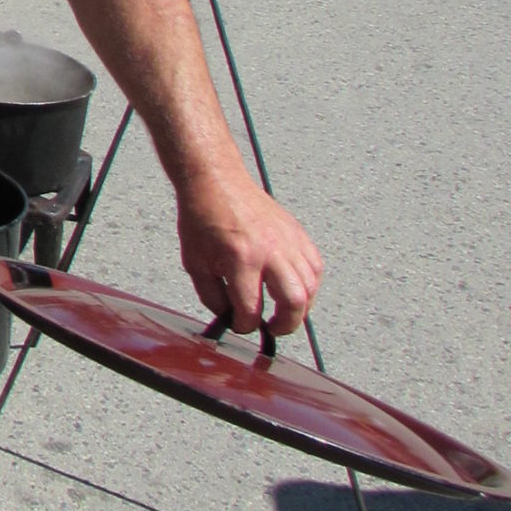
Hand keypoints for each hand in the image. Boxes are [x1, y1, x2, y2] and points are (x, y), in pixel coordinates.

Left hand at [174, 165, 322, 335]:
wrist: (216, 182)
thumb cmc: (202, 219)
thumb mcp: (195, 263)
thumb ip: (212, 296)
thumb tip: (230, 318)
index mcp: (241, 259)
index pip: (251, 309)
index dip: (244, 325)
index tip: (240, 324)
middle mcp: (270, 250)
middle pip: (294, 302)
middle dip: (284, 325)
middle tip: (272, 328)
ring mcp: (288, 240)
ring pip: (310, 286)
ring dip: (300, 307)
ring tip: (283, 311)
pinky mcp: (297, 232)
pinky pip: (315, 266)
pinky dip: (309, 284)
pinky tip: (294, 289)